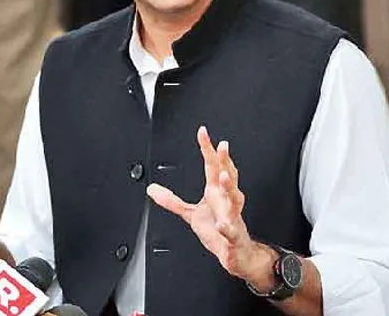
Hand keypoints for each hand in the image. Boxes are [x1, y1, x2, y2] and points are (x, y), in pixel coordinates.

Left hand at [147, 126, 274, 284]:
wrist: (237, 254)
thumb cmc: (218, 230)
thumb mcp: (190, 214)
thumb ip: (171, 201)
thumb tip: (152, 190)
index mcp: (216, 193)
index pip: (212, 167)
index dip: (207, 149)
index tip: (203, 132)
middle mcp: (225, 202)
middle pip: (228, 176)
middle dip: (225, 161)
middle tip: (222, 146)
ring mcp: (232, 218)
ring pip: (234, 199)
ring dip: (230, 187)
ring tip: (224, 176)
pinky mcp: (233, 237)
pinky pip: (231, 231)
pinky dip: (227, 228)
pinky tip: (222, 225)